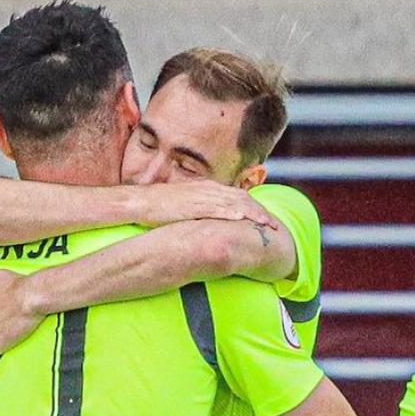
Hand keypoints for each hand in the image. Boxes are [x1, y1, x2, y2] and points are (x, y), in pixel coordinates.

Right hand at [133, 182, 279, 229]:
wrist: (139, 202)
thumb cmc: (159, 207)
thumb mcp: (185, 207)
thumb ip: (200, 213)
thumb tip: (211, 226)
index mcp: (207, 189)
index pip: (237, 197)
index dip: (254, 208)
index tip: (265, 220)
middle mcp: (208, 189)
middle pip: (242, 199)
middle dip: (260, 211)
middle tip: (275, 225)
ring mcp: (202, 197)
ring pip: (235, 203)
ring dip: (253, 214)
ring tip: (268, 225)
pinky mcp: (193, 205)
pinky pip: (218, 209)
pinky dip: (233, 214)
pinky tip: (244, 221)